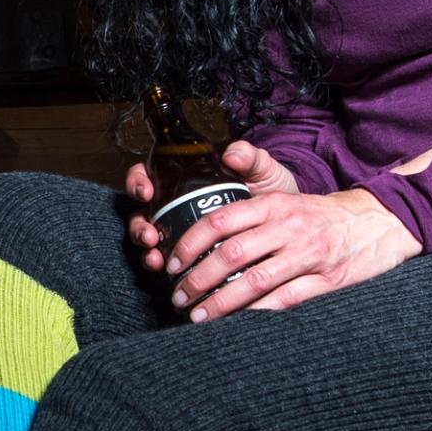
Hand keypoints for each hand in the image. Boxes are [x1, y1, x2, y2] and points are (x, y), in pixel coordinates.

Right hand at [123, 136, 302, 270]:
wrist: (292, 226)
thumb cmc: (272, 193)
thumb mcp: (263, 171)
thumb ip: (250, 158)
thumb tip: (232, 154)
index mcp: (186, 180)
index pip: (149, 175)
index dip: (139, 181)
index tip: (146, 191)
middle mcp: (176, 206)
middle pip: (142, 213)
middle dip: (140, 225)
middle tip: (150, 234)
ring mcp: (180, 233)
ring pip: (150, 241)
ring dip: (148, 251)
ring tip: (157, 260)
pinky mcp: (191, 258)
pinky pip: (168, 264)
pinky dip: (165, 268)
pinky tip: (168, 276)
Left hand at [159, 166, 420, 320]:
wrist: (380, 220)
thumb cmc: (323, 214)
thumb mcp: (287, 195)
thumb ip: (250, 198)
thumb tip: (215, 188)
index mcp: (275, 204)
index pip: (221, 220)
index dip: (190, 244)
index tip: (172, 263)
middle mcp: (289, 227)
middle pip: (231, 254)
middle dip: (198, 279)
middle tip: (179, 296)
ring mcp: (309, 255)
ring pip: (254, 281)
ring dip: (221, 303)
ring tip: (199, 316)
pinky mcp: (327, 280)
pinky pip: (285, 301)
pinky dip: (257, 314)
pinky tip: (238, 324)